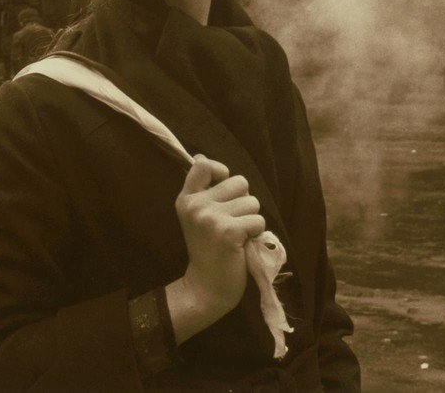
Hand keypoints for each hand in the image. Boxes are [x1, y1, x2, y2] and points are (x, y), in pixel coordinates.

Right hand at [166, 155, 264, 342]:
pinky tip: (242, 244)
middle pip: (239, 182)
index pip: (203, 164)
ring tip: (236, 235)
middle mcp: (195, 205)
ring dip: (251, 218)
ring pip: (252, 202)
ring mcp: (211, 218)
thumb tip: (203, 157)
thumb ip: (202, 190)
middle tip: (231, 222)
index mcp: (185, 199)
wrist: (206, 287)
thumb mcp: (196, 216)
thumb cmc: (208, 249)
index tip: (222, 189)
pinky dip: (256, 232)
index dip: (221, 171)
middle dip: (243, 201)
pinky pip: (258, 219)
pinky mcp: (228, 232)